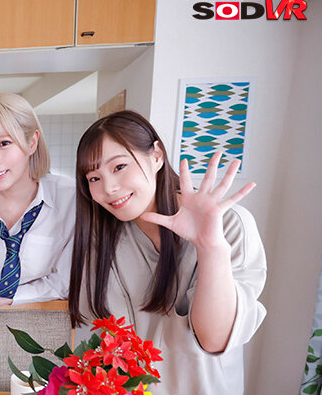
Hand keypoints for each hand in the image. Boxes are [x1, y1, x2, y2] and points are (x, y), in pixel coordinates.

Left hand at [140, 153, 254, 249]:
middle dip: (212, 164)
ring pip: (222, 184)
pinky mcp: (220, 209)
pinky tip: (253, 184)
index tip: (184, 159)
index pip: (186, 181)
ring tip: (236, 161)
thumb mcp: (170, 223)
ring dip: (229, 172)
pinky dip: (243, 192)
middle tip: (217, 152)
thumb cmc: (189, 232)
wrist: (201, 242)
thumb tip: (142, 216)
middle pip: (208, 177)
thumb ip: (157, 218)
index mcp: (190, 198)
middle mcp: (203, 197)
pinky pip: (233, 199)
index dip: (184, 171)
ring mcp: (213, 202)